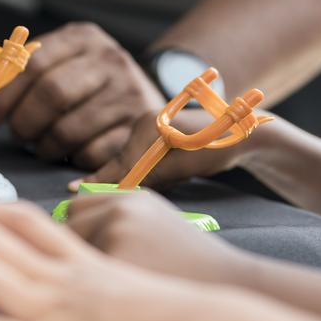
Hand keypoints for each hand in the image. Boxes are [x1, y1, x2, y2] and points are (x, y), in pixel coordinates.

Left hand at [0, 22, 163, 168]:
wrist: (149, 99)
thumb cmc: (86, 84)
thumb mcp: (53, 65)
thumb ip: (8, 73)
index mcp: (83, 37)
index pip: (33, 62)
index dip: (1, 95)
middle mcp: (111, 59)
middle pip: (51, 93)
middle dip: (23, 122)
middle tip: (16, 135)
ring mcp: (129, 94)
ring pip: (68, 129)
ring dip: (43, 146)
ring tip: (41, 143)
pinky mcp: (136, 130)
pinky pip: (90, 153)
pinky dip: (71, 158)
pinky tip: (70, 150)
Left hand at [65, 188, 249, 283]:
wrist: (227, 283)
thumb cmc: (188, 260)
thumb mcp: (156, 220)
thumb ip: (119, 216)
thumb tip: (72, 223)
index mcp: (130, 199)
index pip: (76, 208)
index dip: (79, 232)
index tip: (90, 252)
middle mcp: (120, 212)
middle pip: (69, 228)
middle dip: (75, 252)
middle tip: (97, 277)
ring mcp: (115, 238)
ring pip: (72, 256)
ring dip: (81, 272)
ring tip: (113, 289)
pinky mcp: (114, 266)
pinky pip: (83, 279)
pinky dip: (92, 292)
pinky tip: (114, 302)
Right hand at [75, 108, 251, 190]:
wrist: (245, 132)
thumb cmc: (217, 148)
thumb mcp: (184, 167)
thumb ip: (153, 177)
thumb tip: (123, 191)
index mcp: (149, 126)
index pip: (121, 162)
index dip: (101, 182)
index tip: (76, 193)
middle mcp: (146, 122)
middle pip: (123, 161)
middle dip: (114, 182)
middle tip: (81, 198)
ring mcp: (153, 127)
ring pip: (132, 161)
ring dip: (130, 178)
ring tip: (114, 194)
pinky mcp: (161, 135)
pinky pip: (143, 158)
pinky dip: (142, 172)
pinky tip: (145, 183)